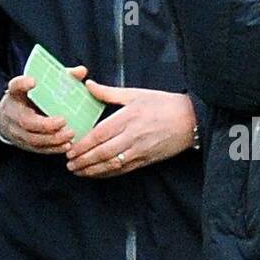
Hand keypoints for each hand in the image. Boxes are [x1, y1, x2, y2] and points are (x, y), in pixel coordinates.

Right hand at [0, 65, 86, 153]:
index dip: (23, 84)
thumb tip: (82, 71)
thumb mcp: (39, 85)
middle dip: (46, 124)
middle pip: (26, 121)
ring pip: (33, 139)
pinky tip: (67, 146)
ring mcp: (16, 131)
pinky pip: (38, 149)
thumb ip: (61, 77)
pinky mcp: (24, 144)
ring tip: (70, 135)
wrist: (10, 116)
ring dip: (53, 139)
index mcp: (15, 94)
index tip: (34, 81)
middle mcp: (13, 112)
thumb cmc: (30, 98)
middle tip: (64, 121)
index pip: (15, 87)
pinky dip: (53, 149)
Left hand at [66, 86, 194, 177]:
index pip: (100, 134)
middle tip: (69, 164)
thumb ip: (109, 93)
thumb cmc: (163, 103)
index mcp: (128, 117)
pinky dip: (108, 174)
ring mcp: (140, 150)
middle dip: (83, 160)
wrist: (191, 119)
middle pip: (102, 152)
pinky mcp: (147, 160)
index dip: (83, 144)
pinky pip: (124, 170)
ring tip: (78, 171)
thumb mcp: (135, 94)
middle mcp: (133, 136)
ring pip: (111, 164)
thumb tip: (88, 85)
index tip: (70, 149)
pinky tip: (97, 174)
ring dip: (92, 170)